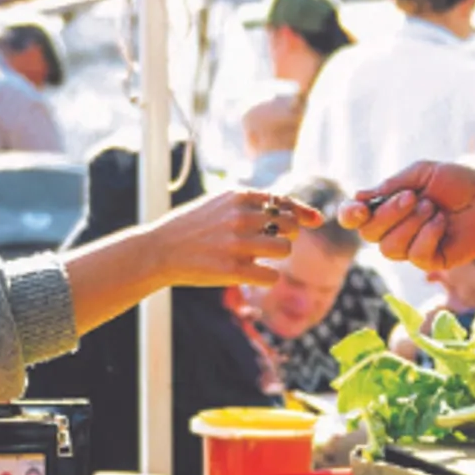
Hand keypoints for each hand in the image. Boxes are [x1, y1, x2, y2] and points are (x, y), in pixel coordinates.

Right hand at [150, 187, 322, 290]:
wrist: (159, 250)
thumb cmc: (190, 228)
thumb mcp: (217, 203)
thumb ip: (248, 204)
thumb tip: (287, 211)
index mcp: (237, 196)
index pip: (283, 201)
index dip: (304, 212)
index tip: (316, 221)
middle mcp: (241, 216)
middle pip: (290, 226)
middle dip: (285, 236)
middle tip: (266, 244)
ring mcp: (238, 243)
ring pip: (285, 249)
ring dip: (276, 257)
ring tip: (257, 259)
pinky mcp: (234, 269)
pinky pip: (272, 276)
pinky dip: (266, 278)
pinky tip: (251, 275)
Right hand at [337, 162, 474, 271]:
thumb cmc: (456, 181)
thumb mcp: (422, 173)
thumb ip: (391, 185)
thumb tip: (358, 196)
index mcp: (386, 207)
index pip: (355, 218)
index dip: (350, 215)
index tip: (360, 208)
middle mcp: (394, 230)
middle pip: (370, 234)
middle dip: (390, 214)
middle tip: (415, 197)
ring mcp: (411, 248)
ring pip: (389, 249)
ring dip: (410, 225)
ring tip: (433, 208)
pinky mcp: (430, 262)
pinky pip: (415, 256)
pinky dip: (427, 236)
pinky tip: (441, 222)